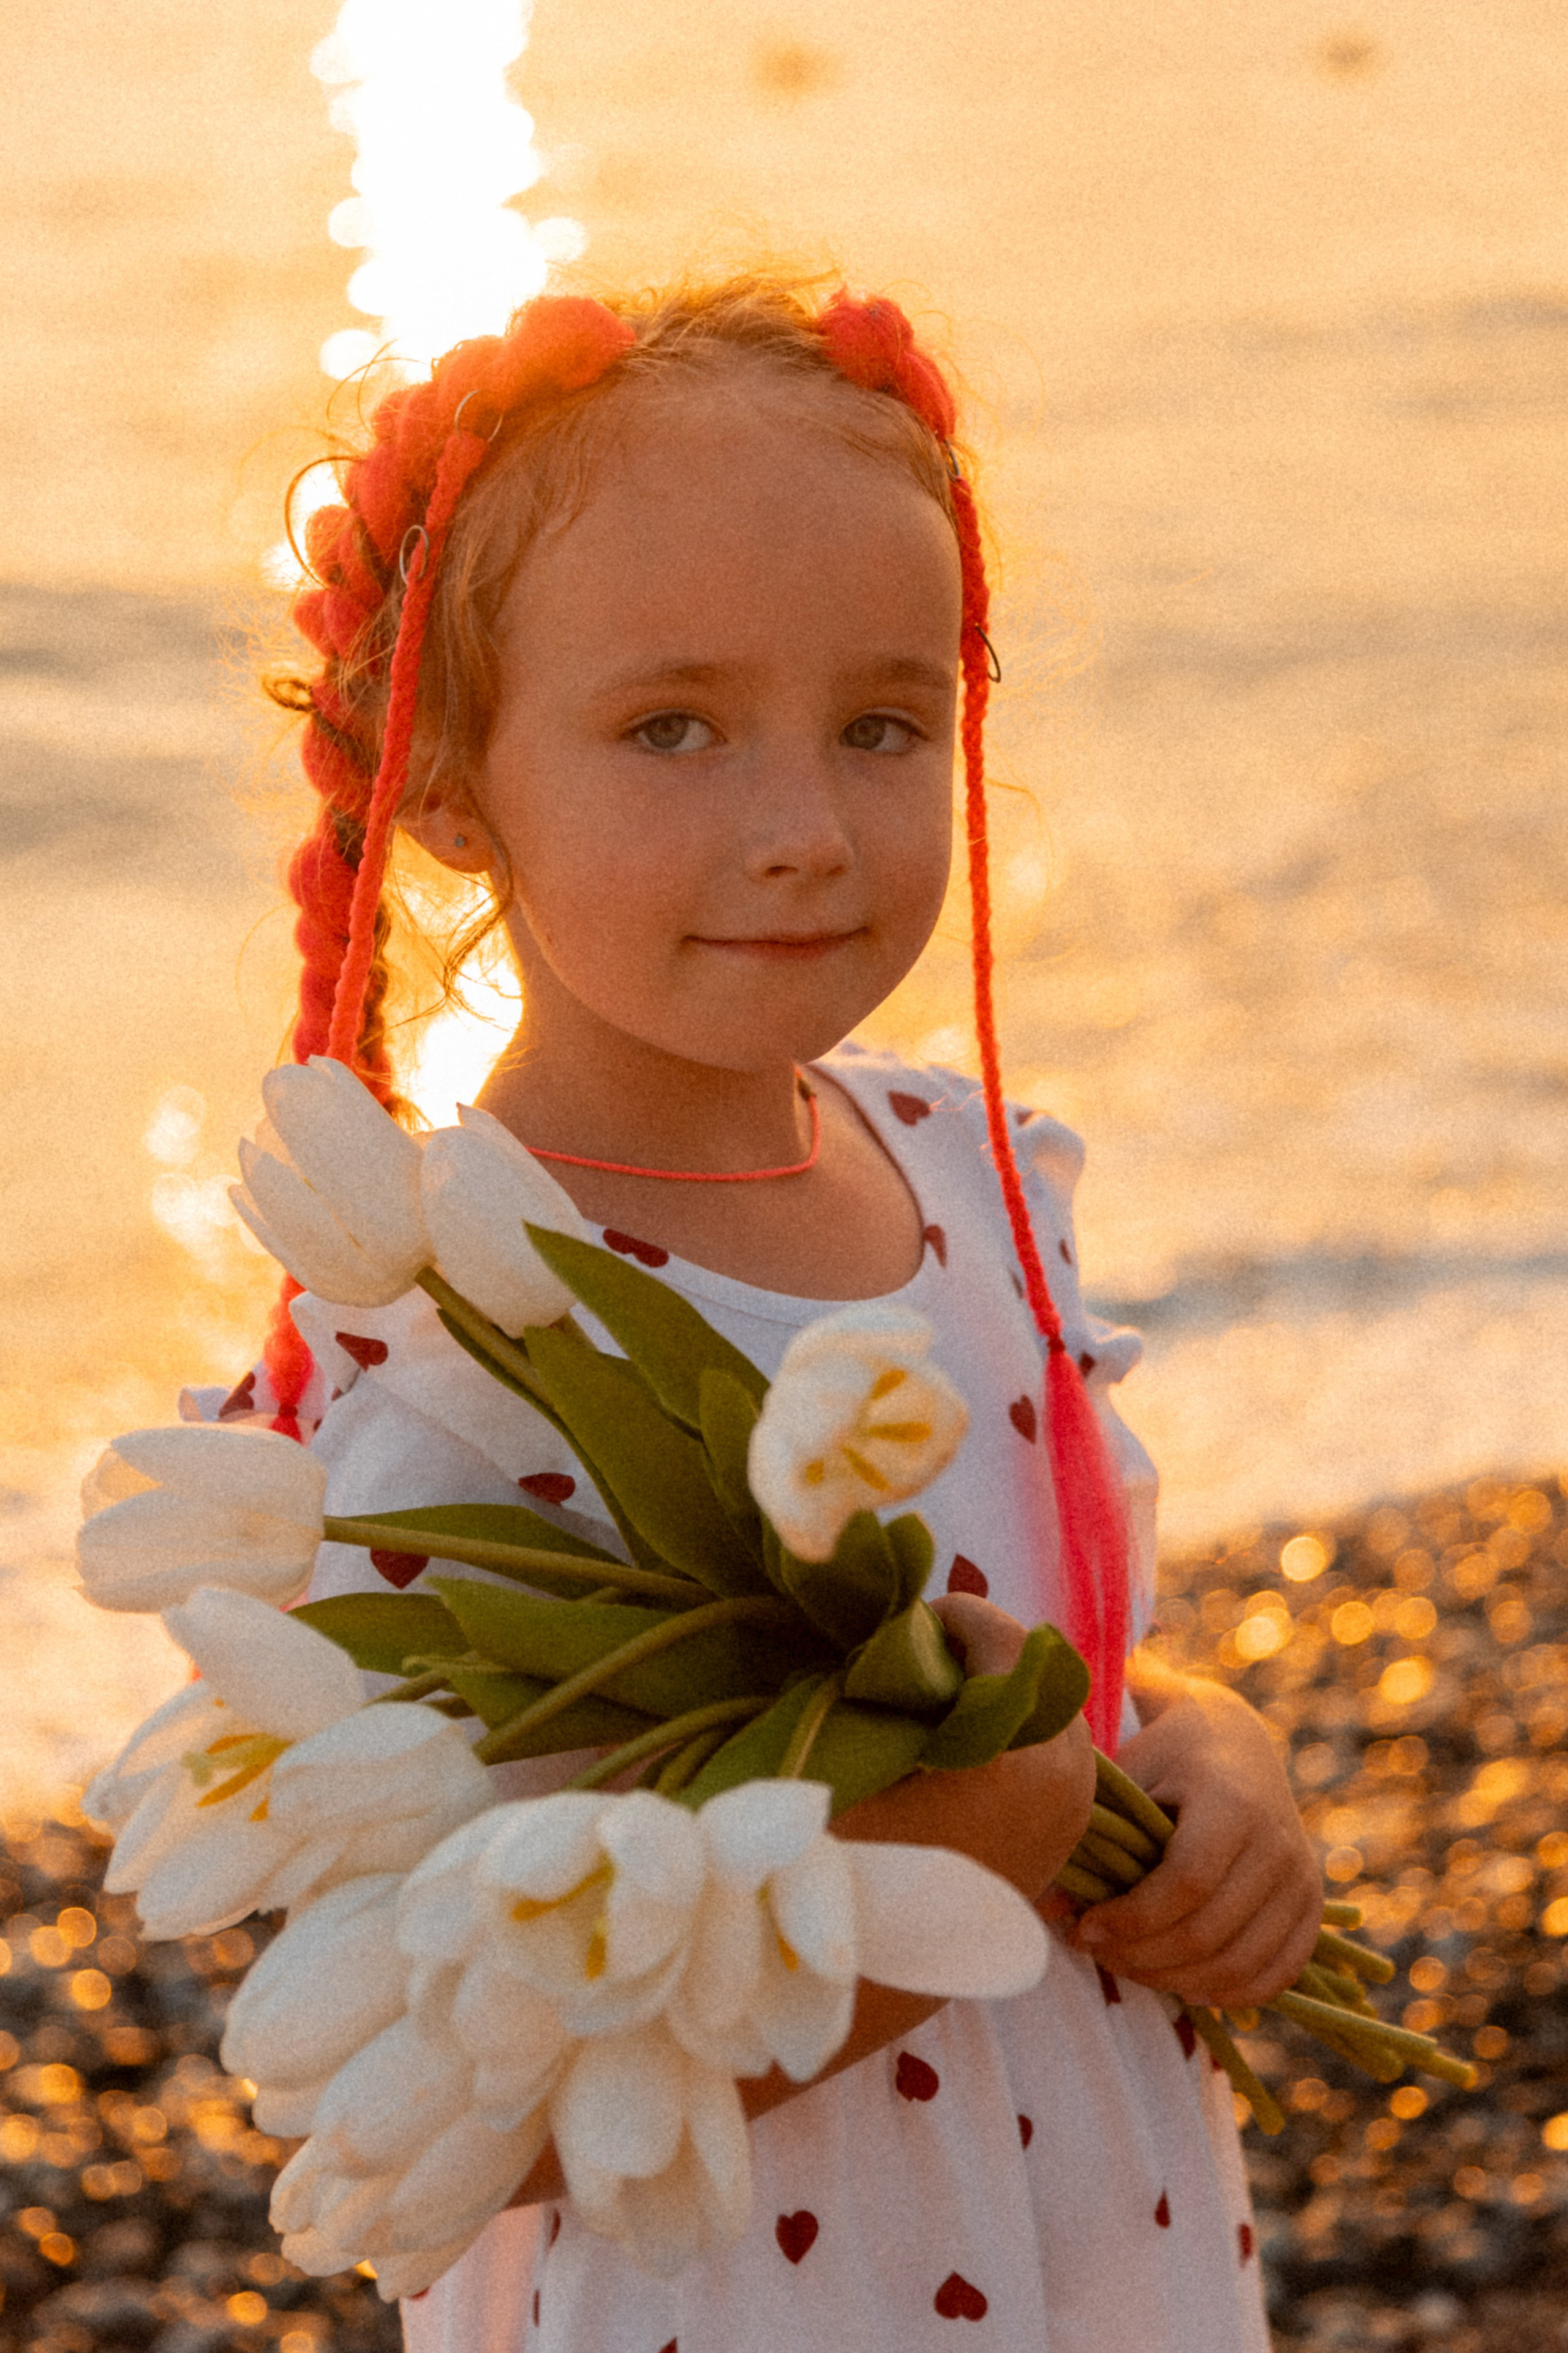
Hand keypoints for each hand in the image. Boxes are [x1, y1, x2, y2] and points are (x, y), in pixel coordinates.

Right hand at [832, 1593, 1094, 1903]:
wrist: (881, 1968)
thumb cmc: (852, 1863)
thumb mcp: (854, 1757)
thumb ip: (886, 1686)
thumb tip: (898, 1637)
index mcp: (1013, 1754)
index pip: (1004, 1637)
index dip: (958, 1616)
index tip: (916, 1623)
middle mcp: (1060, 1778)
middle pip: (1039, 1669)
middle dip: (985, 1650)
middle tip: (927, 1658)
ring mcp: (1072, 1810)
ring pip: (1055, 1711)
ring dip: (1005, 1692)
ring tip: (945, 1702)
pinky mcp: (1066, 1835)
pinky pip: (1059, 1755)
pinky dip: (1021, 1734)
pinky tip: (966, 1747)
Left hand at [1070, 1662, 1319, 2007]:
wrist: (1234, 1742)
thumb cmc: (1166, 1756)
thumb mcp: (1127, 1776)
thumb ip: (1091, 1834)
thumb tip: (1046, 1907)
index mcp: (1233, 1803)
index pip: (1187, 1884)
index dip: (1131, 1919)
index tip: (1083, 1927)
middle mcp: (1277, 1845)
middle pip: (1209, 1933)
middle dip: (1143, 1957)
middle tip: (1096, 1952)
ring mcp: (1301, 1880)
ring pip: (1240, 1965)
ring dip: (1176, 1982)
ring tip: (1128, 1967)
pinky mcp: (1311, 1907)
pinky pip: (1277, 1973)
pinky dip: (1230, 1993)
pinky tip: (1184, 1985)